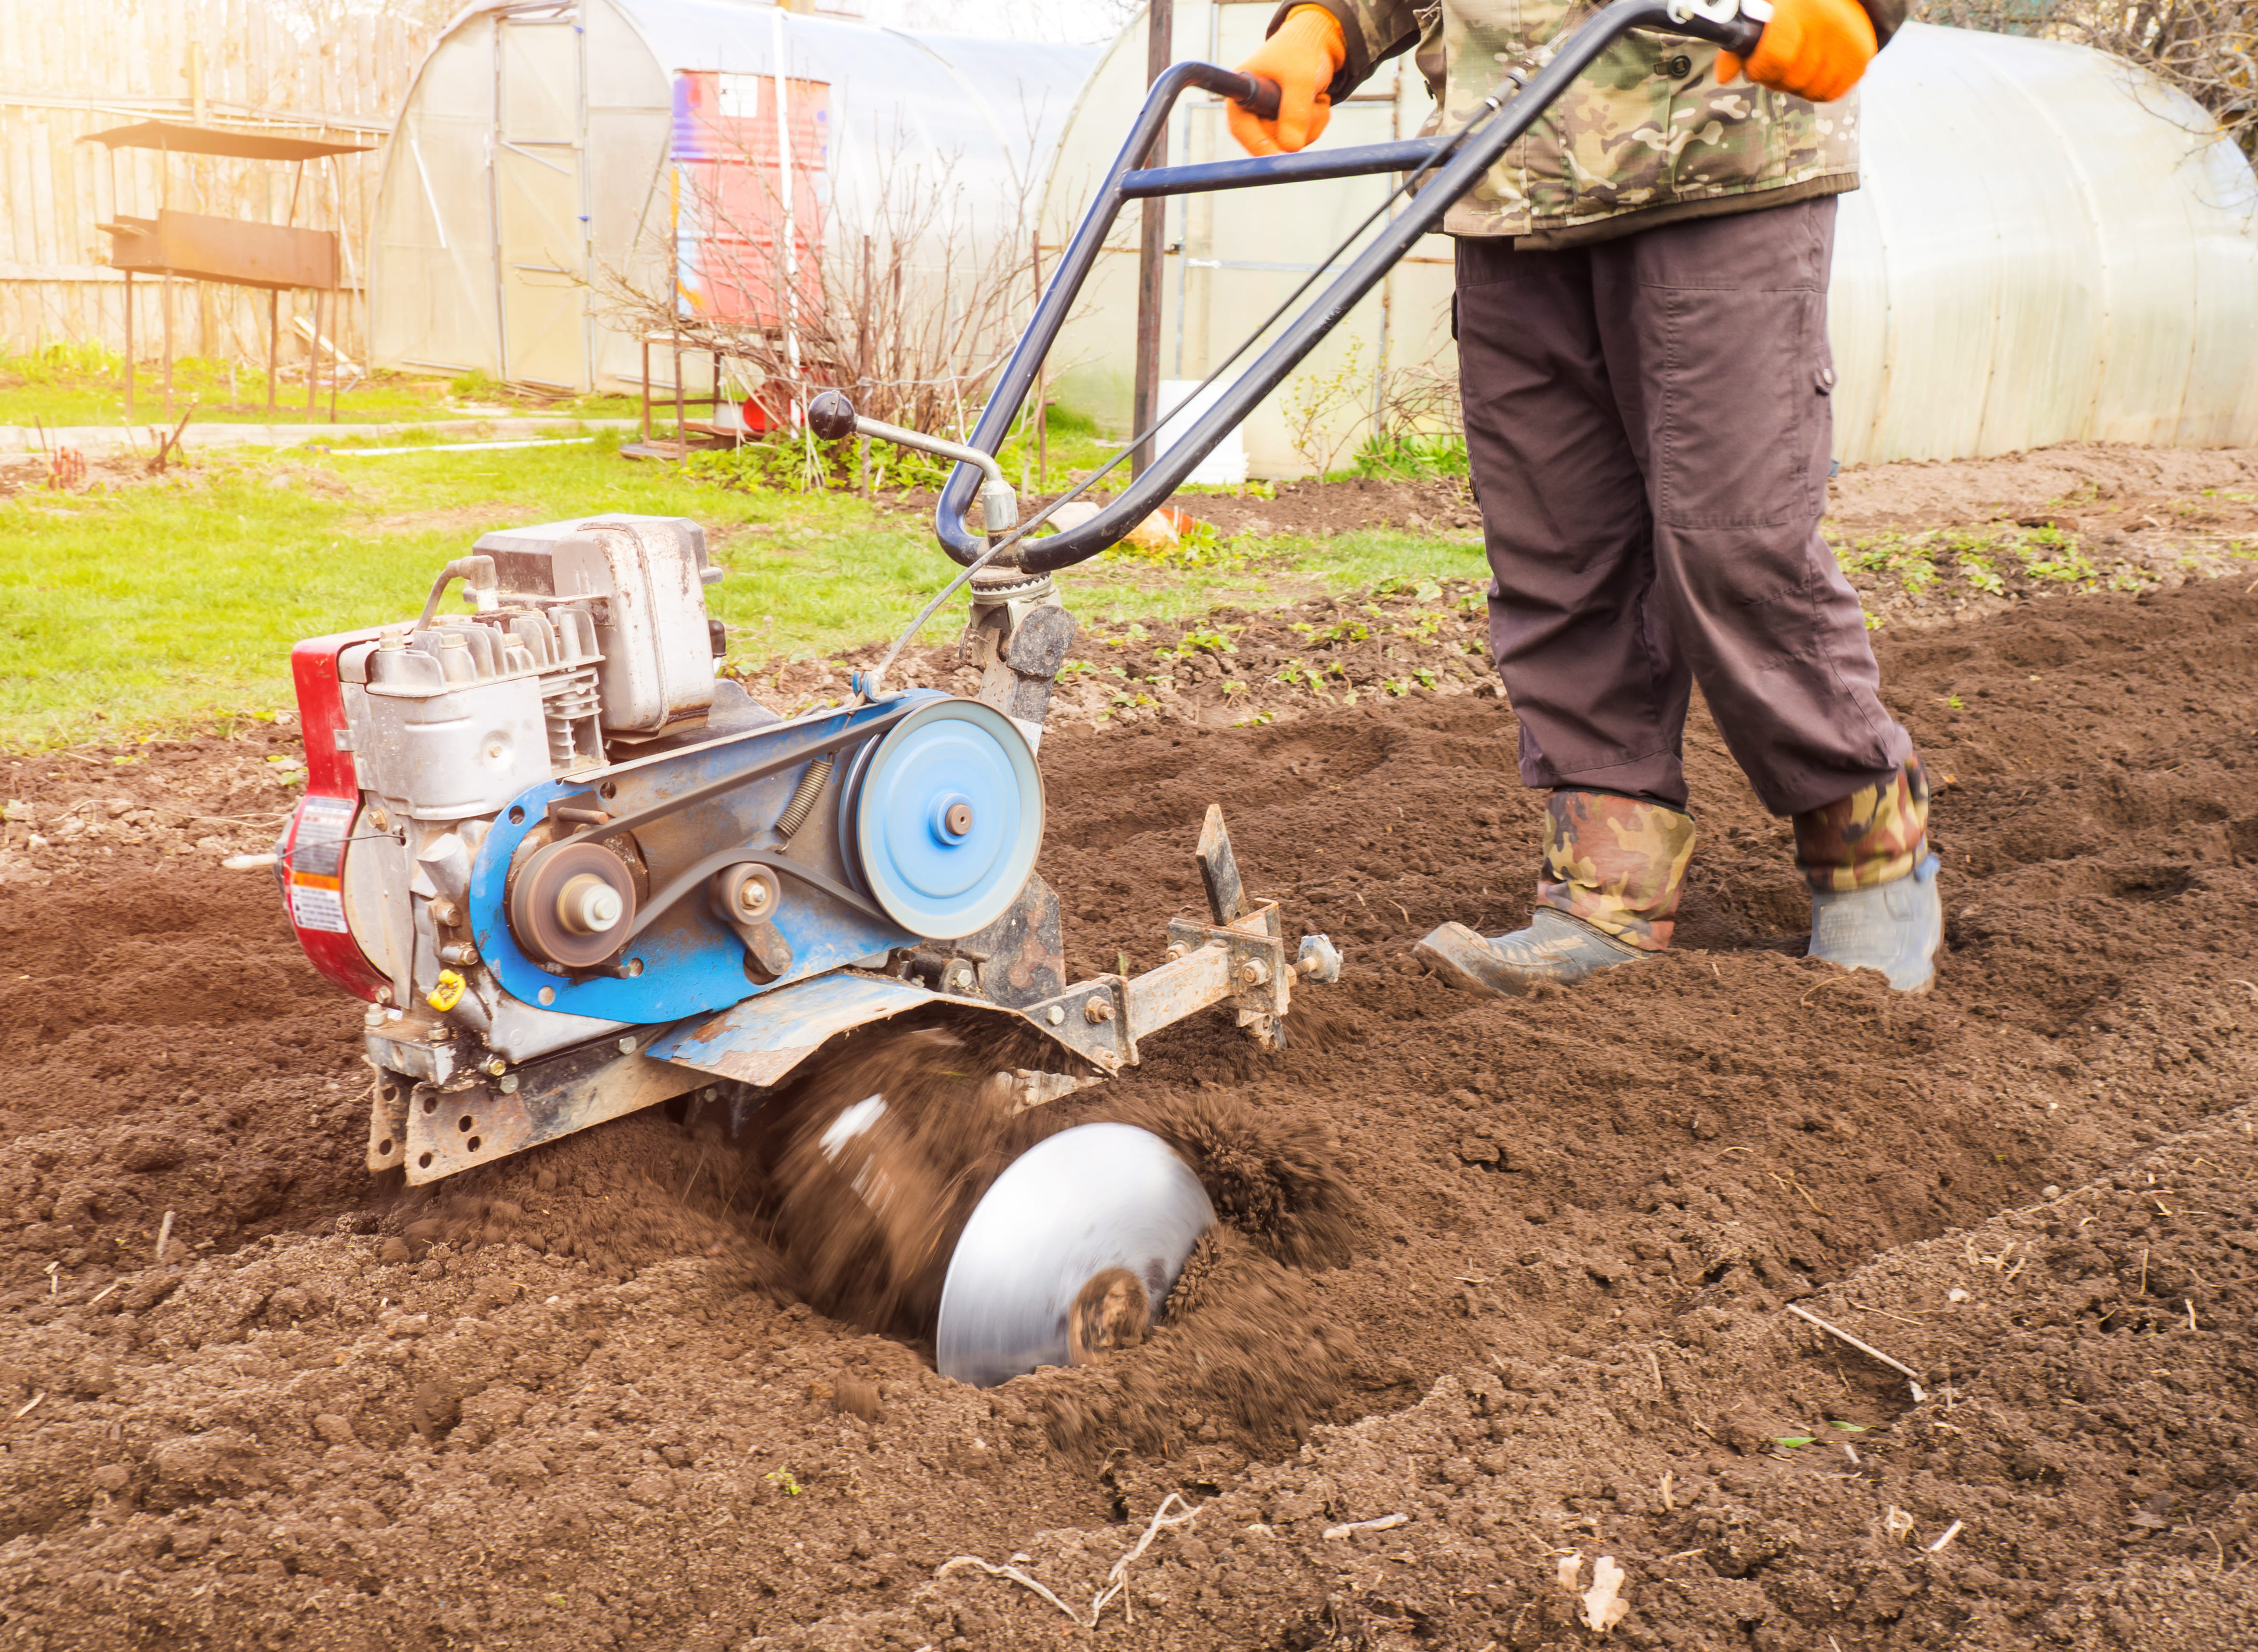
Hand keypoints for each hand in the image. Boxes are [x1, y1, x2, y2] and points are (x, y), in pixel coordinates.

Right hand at [1227, 5, 1345, 155]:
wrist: (1316, 42)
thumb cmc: (1302, 52)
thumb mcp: (1301, 79)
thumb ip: (1295, 111)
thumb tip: (1291, 148)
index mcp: (1243, 91)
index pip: (1241, 126)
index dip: (1256, 144)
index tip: (1276, 158)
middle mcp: (1251, 107)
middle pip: (1268, 138)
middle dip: (1297, 128)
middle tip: (1317, 106)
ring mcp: (1267, 116)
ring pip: (1287, 142)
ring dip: (1311, 126)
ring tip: (1318, 100)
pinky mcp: (1283, 122)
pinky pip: (1299, 138)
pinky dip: (1315, 124)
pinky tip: (1318, 103)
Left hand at [1717, 0, 1876, 102]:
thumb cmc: (1792, 4)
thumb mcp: (1763, 10)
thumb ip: (1738, 42)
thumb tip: (1723, 77)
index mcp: (1800, 7)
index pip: (1774, 56)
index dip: (1759, 68)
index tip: (1755, 65)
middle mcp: (1828, 24)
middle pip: (1790, 78)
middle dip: (1774, 77)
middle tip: (1775, 61)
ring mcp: (1849, 42)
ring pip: (1807, 90)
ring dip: (1795, 85)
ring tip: (1796, 63)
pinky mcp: (1861, 58)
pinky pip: (1829, 94)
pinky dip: (1815, 89)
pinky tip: (1813, 69)